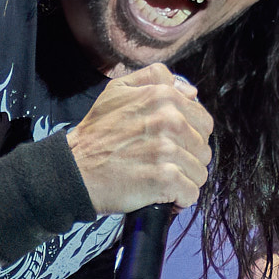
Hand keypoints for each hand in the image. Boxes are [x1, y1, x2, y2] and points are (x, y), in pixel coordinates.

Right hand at [66, 64, 213, 214]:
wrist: (74, 171)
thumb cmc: (95, 134)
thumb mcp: (117, 90)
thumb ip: (155, 80)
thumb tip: (191, 92)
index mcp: (163, 96)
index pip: (203, 122)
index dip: (190, 137)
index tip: (171, 146)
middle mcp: (169, 120)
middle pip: (204, 148)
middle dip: (188, 160)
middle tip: (163, 165)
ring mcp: (167, 149)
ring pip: (200, 172)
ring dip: (183, 181)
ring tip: (160, 179)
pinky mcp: (164, 178)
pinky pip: (191, 192)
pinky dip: (179, 199)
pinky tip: (163, 195)